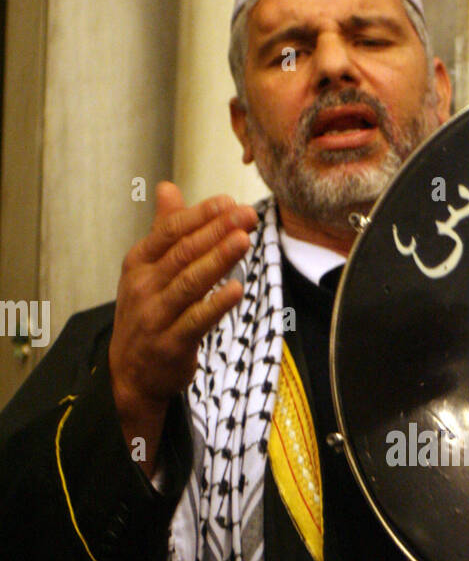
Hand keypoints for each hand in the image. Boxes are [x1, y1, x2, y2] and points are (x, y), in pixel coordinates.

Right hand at [108, 182, 256, 475]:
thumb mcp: (146, 269)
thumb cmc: (146, 313)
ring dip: (218, 260)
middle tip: (247, 216)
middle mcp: (144, 286)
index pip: (170, 232)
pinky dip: (216, 305)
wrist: (130, 372)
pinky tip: (237, 289)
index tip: (229, 201)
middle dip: (217, 231)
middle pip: (183, 253)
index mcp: (139, 263)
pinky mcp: (171, 344)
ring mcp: (155, 316)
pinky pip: (196, 321)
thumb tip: (168, 187)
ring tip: (244, 241)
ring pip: (190, 283)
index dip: (200, 215)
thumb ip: (163, 230)